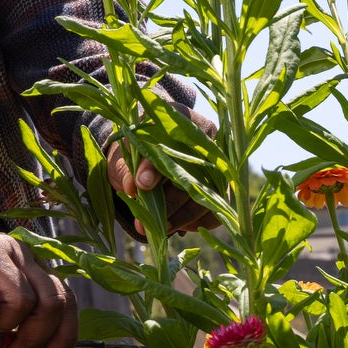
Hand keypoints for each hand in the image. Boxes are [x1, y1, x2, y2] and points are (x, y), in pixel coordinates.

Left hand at [106, 109, 220, 235]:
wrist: (150, 154)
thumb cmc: (137, 150)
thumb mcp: (125, 154)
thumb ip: (127, 167)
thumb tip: (133, 188)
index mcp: (180, 118)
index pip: (172, 141)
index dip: (157, 165)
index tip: (141, 184)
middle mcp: (207, 140)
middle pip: (194, 173)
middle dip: (168, 200)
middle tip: (145, 220)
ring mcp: (218, 167)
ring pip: (206, 196)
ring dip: (180, 217)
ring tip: (157, 229)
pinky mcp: (222, 191)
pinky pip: (214, 212)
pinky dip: (195, 222)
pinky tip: (175, 225)